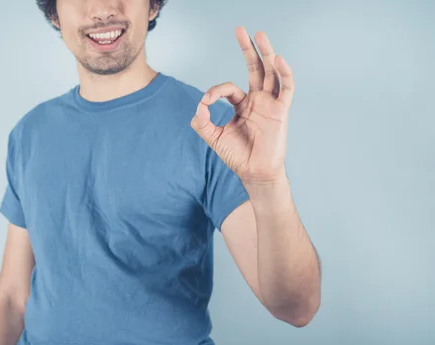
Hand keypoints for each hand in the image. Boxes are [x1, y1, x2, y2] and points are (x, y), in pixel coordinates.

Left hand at [191, 26, 294, 185]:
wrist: (254, 172)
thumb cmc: (237, 156)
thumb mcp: (214, 138)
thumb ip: (202, 122)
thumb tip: (199, 105)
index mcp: (242, 105)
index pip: (229, 88)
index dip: (216, 91)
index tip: (206, 102)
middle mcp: (257, 101)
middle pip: (255, 68)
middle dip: (248, 49)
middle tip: (241, 30)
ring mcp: (270, 104)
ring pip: (271, 73)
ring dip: (267, 53)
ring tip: (260, 35)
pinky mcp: (281, 111)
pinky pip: (286, 88)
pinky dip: (284, 73)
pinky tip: (278, 59)